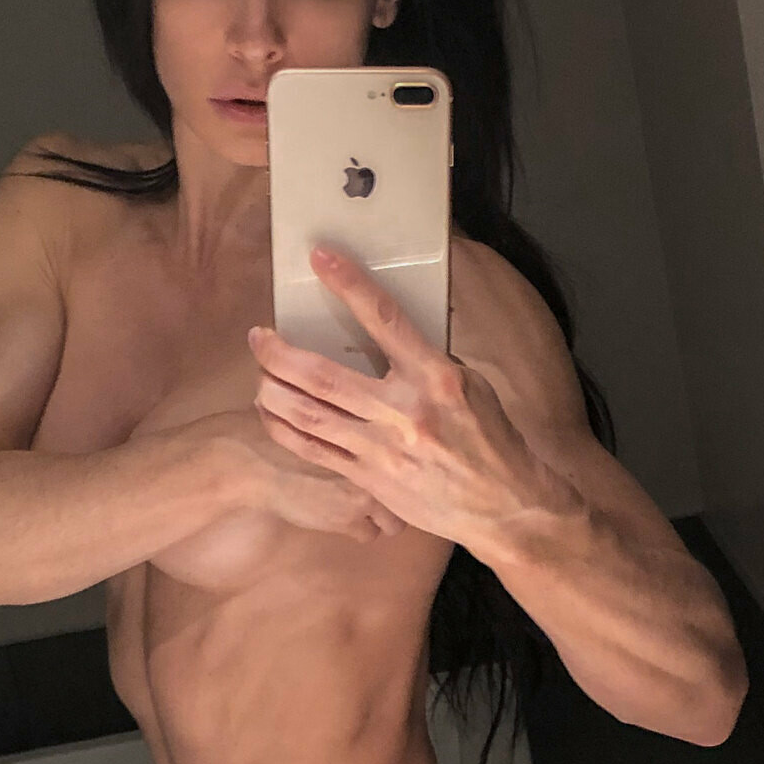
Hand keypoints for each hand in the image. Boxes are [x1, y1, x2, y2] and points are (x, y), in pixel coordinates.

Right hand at [201, 406, 406, 544]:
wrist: (254, 460)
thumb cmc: (278, 424)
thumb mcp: (321, 407)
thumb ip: (345, 412)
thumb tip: (354, 407)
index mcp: (378, 429)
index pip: (410, 452)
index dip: (403, 461)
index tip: (392, 464)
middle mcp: (383, 463)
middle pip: (411, 489)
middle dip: (401, 493)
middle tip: (384, 490)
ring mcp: (369, 496)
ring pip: (396, 519)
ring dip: (382, 516)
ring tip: (364, 508)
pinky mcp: (348, 521)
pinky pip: (369, 535)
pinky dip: (359, 529)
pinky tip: (343, 518)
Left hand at [247, 246, 558, 547]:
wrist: (504, 506)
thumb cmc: (489, 439)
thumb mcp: (470, 385)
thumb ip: (426, 361)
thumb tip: (387, 331)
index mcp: (436, 377)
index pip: (385, 318)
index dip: (348, 284)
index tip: (321, 258)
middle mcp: (404, 412)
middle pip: (322, 376)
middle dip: (280, 353)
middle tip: (259, 336)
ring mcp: (383, 450)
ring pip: (308, 415)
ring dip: (272, 390)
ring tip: (259, 372)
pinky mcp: (371, 480)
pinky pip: (314, 452)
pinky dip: (284, 430)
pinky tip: (270, 413)